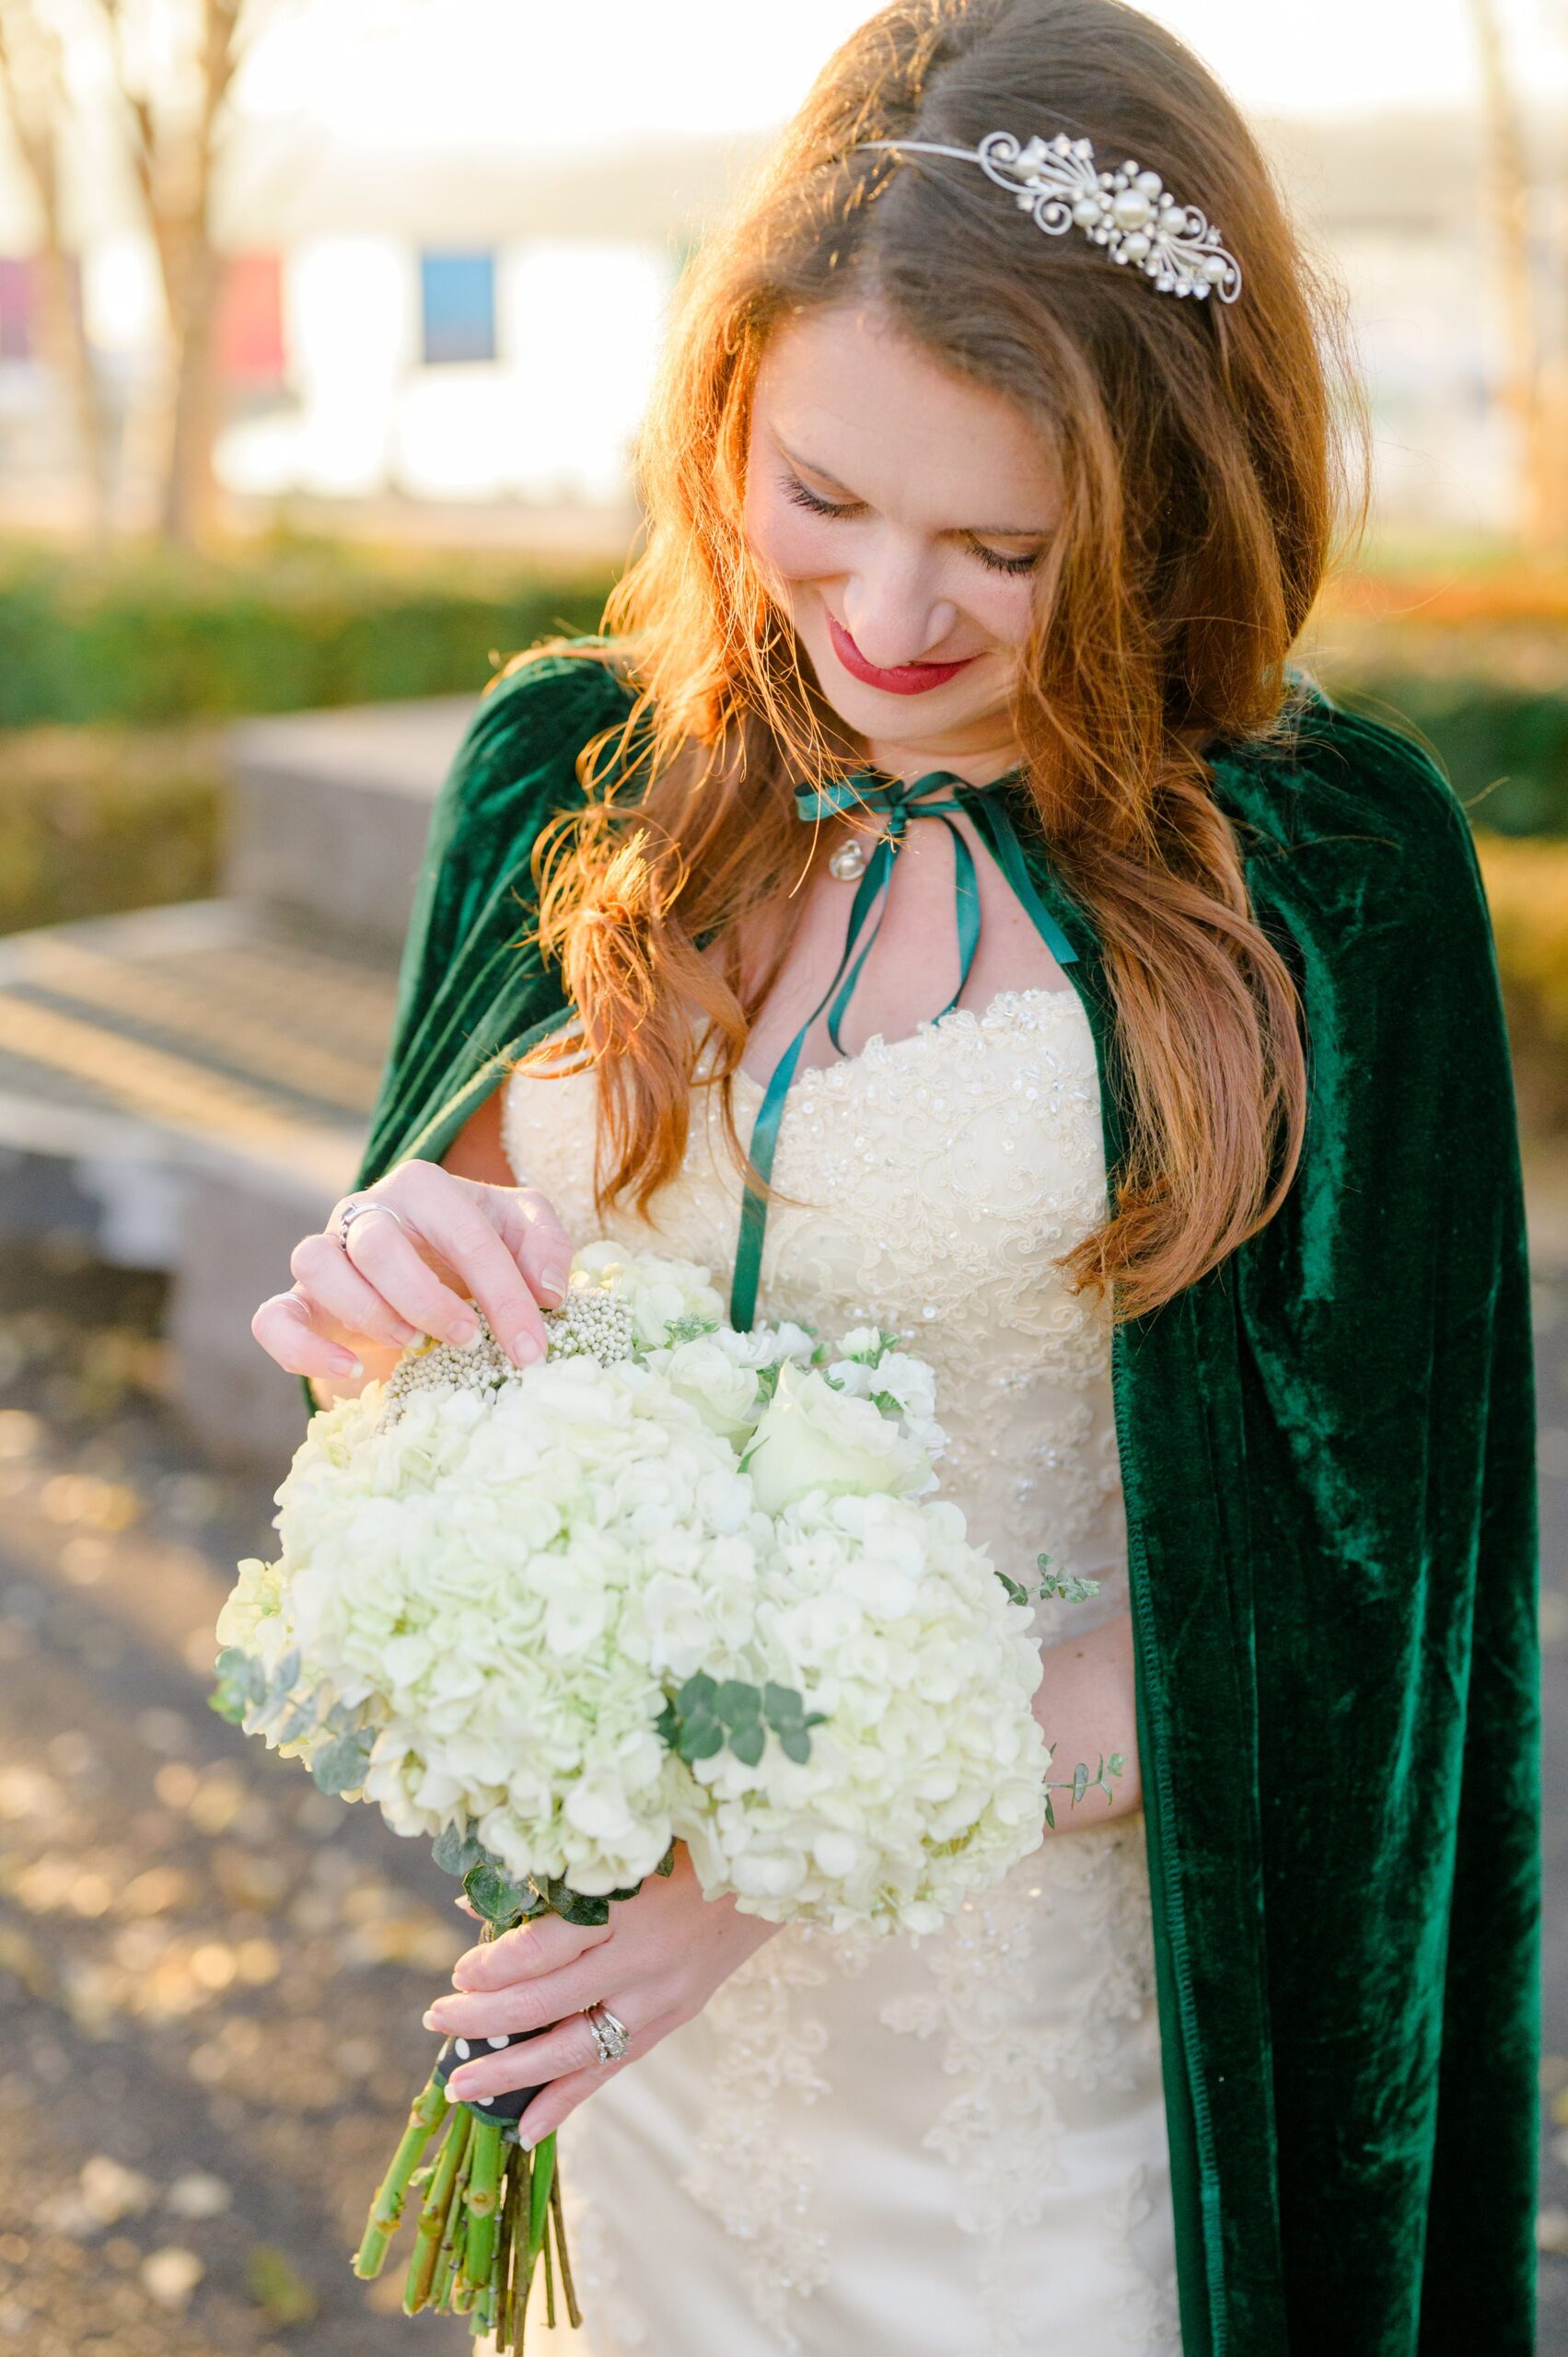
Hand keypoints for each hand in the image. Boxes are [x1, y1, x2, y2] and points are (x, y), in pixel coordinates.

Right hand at [250, 1162, 574, 1385]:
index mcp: (424, 1188)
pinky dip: (304, 1348)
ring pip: (315, 1264)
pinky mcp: (300, 1305)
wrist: (434, 1282)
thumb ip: (545, 1244)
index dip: (503, 1294)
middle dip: (427, 1298)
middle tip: (468, 1339)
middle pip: (376, 1242)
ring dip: (366, 1311)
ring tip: (413, 1345)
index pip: (464, 1232)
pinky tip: (353, 1369)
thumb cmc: (480, 1252)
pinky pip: (274, 1319)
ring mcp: (326, 1255)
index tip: (531, 1347)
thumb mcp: (524, 1234)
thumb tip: (549, 1291)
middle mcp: (366, 1212)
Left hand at [421, 1847, 780, 2144]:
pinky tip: (528, 2128)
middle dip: (484, 2018)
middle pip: (548, 2003)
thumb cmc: (685, 1844)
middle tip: (435, 2020)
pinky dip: (568, 2101)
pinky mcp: (673, 2020)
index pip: (546, 1947)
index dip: (496, 1965)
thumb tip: (476, 1901)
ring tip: (461, 2085)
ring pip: (575, 2048)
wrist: (770, 1874)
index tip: (460, 1969)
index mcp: (627, 1903)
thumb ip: (556, 1876)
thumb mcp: (623, 1848)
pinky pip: (613, 2068)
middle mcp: (642, 1958)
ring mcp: (660, 1998)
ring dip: (512, 2072)